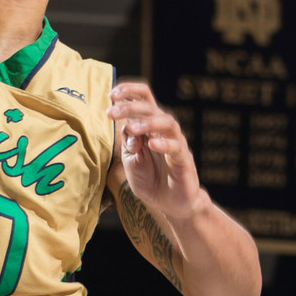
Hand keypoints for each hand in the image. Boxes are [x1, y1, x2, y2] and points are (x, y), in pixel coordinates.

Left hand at [106, 81, 203, 221]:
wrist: (169, 204)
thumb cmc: (149, 179)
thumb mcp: (131, 161)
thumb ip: (128, 145)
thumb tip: (128, 129)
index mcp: (148, 126)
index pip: (143, 99)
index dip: (129, 91)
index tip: (111, 94)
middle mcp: (163, 130)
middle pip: (151, 108)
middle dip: (130, 107)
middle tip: (112, 112)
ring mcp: (175, 143)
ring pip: (167, 122)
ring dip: (147, 122)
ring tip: (132, 128)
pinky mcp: (184, 160)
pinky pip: (177, 147)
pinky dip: (164, 143)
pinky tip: (152, 144)